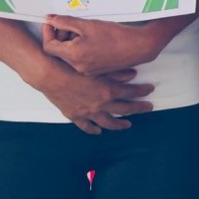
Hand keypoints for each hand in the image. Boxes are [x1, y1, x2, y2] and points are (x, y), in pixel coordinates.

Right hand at [31, 59, 152, 132]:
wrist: (49, 76)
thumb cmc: (70, 67)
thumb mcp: (96, 67)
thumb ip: (116, 71)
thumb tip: (133, 74)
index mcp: (107, 90)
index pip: (131, 92)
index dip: (142, 91)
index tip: (150, 90)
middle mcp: (100, 104)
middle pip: (124, 109)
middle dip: (138, 108)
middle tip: (148, 108)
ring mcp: (88, 112)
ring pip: (108, 122)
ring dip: (120, 124)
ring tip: (128, 125)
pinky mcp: (75, 116)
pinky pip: (87, 126)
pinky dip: (94, 129)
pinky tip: (99, 131)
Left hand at [40, 17, 165, 75]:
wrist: (138, 47)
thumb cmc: (115, 35)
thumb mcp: (87, 25)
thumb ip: (66, 22)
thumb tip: (51, 19)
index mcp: (74, 56)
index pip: (49, 47)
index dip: (48, 33)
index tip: (51, 22)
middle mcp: (78, 67)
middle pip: (60, 52)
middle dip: (61, 36)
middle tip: (68, 23)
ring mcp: (87, 71)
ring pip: (70, 56)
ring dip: (71, 42)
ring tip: (82, 29)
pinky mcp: (96, 71)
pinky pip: (81, 60)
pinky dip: (81, 49)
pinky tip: (91, 39)